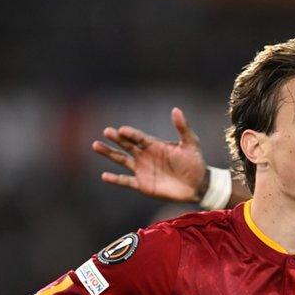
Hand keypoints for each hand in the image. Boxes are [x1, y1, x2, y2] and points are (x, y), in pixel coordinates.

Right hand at [93, 107, 208, 202]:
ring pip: (121, 160)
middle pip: (126, 145)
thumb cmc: (195, 162)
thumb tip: (176, 109)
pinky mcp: (142, 185)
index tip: (122, 130)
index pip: (139, 137)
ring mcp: (142, 170)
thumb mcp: (190, 143)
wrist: (198, 185)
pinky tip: (104, 175)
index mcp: (154, 145)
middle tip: (106, 132)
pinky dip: (115, 179)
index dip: (131, 133)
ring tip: (96, 145)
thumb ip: (182, 127)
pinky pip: (125, 181)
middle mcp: (145, 156)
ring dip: (109, 153)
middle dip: (116, 139)